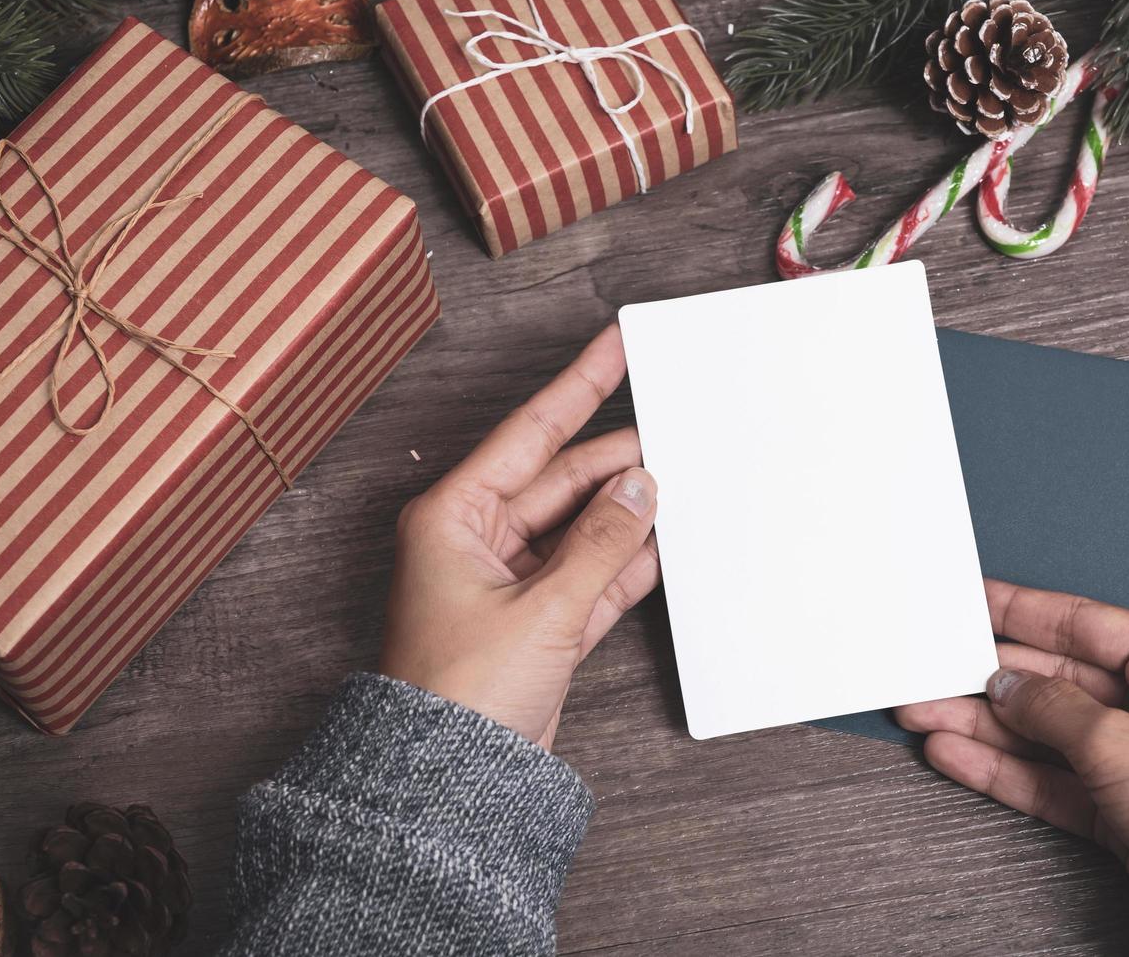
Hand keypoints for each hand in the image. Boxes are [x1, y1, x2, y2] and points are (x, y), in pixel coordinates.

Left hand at [380, 325, 658, 749]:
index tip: (616, 344)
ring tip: (679, 484)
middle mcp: (478, 540)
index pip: (531, 433)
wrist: (449, 784)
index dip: (580, 386)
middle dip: (617, 463)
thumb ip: (601, 543)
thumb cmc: (461, 693)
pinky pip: (588, 576)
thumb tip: (641, 487)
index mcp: (455, 516)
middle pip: (562, 481)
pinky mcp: (535, 622)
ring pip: (581, 529)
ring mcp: (509, 582)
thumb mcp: (542, 608)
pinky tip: (661, 544)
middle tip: (674, 435)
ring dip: (625, 515)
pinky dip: (623, 564)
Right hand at [895, 580, 1128, 925]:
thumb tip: (1005, 686)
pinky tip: (955, 753)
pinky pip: (1047, 776)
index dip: (1018, 612)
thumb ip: (1051, 707)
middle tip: (929, 673)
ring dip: (982, 725)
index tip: (969, 601)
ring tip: (923, 715)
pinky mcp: (1117, 804)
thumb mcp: (1120, 742)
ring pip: (1041, 730)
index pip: (1080, 624)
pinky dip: (1001, 767)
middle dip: (985, 681)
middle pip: (1051, 679)